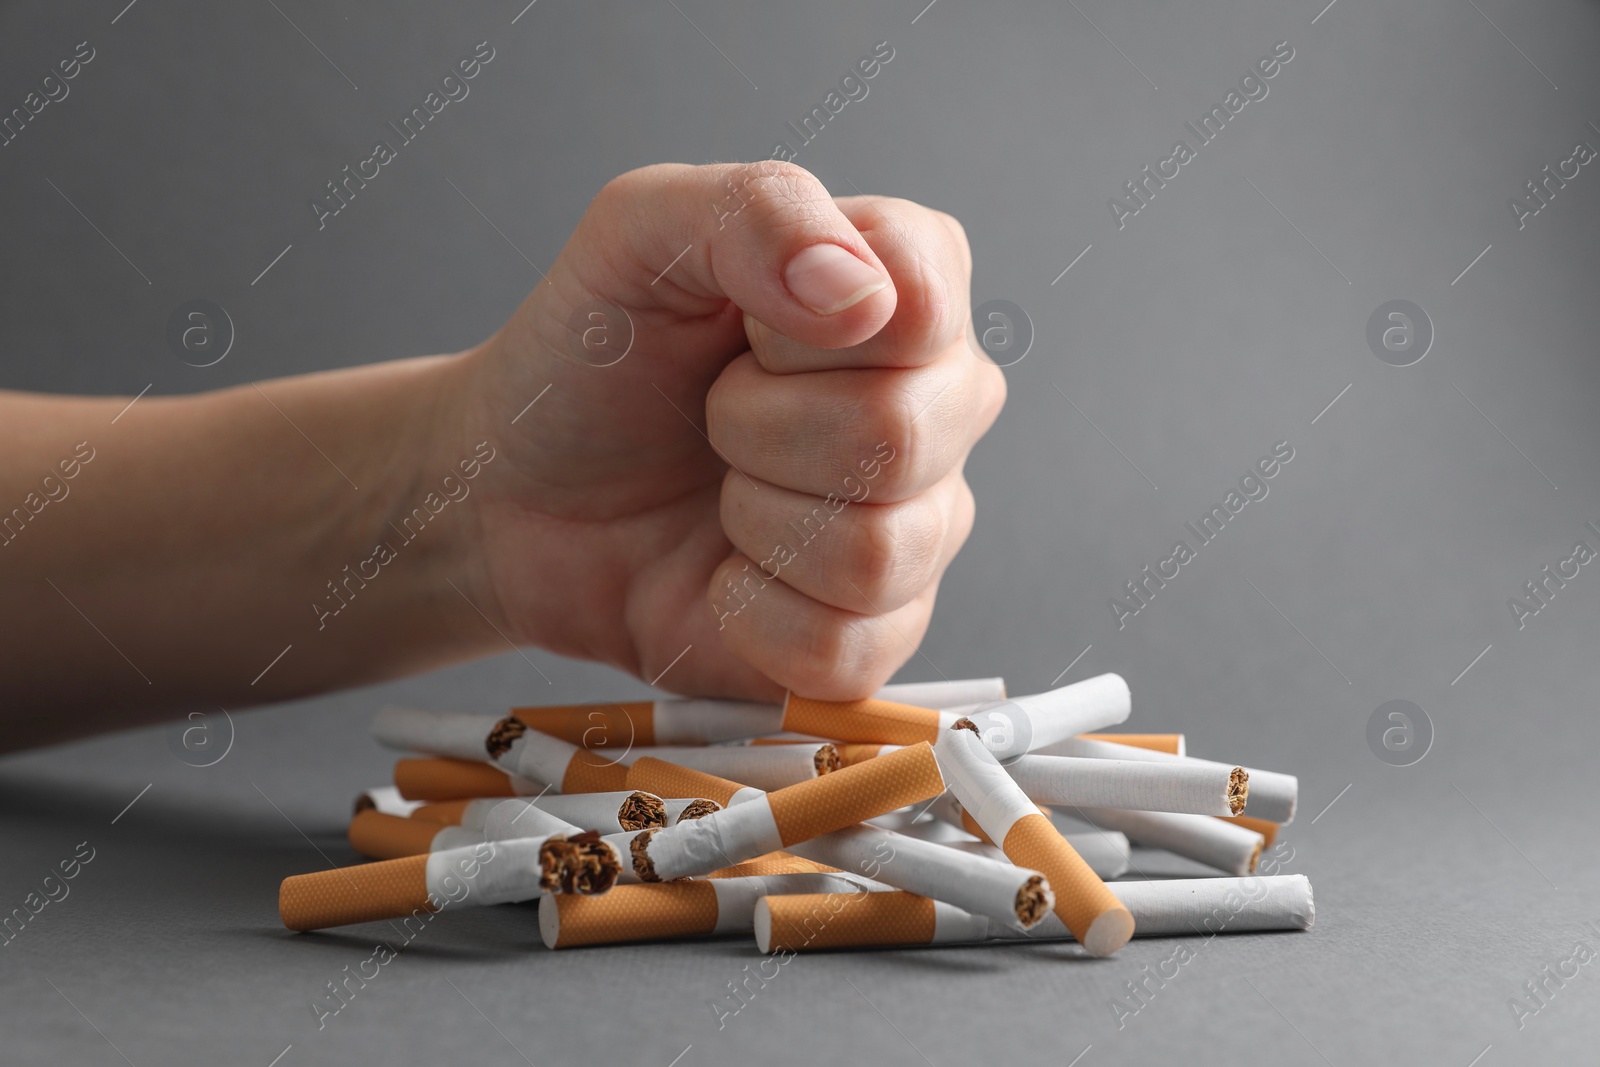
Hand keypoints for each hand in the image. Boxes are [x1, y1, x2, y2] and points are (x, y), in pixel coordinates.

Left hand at [448, 162, 1005, 699]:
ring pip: (879, 552)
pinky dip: (751, 617)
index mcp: (907, 288)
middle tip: (709, 414)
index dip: (799, 331)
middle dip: (755, 428)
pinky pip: (848, 649)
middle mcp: (938, 406)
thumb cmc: (592, 359)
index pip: (921, 304)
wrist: (517, 495)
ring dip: (752, 522)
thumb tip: (858, 294)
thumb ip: (755, 213)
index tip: (736, 330)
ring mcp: (919, 525)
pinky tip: (725, 577)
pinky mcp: (878, 632)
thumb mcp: (640, 234)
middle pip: (901, 435)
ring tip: (719, 491)